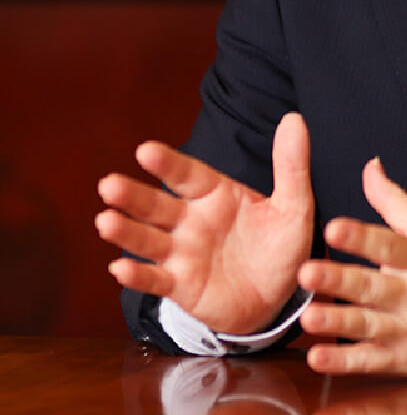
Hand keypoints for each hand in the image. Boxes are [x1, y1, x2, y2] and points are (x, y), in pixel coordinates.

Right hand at [96, 112, 313, 334]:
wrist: (280, 296)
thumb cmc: (281, 245)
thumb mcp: (294, 204)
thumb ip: (291, 164)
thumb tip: (294, 118)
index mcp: (216, 194)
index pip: (187, 174)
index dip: (167, 163)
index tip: (145, 150)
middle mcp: (192, 221)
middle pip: (158, 205)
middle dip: (133, 196)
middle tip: (108, 184)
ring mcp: (184, 254)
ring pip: (149, 240)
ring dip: (126, 232)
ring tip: (105, 221)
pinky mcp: (182, 287)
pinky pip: (156, 280)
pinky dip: (138, 275)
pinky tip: (119, 267)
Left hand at [298, 157, 406, 376]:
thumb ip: (394, 200)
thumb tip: (370, 167)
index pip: (389, 244)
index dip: (361, 236)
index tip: (334, 227)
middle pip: (373, 286)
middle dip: (338, 280)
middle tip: (307, 271)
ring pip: (368, 325)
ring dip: (337, 323)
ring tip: (308, 316)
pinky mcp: (403, 358)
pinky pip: (371, 361)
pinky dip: (345, 362)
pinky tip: (319, 357)